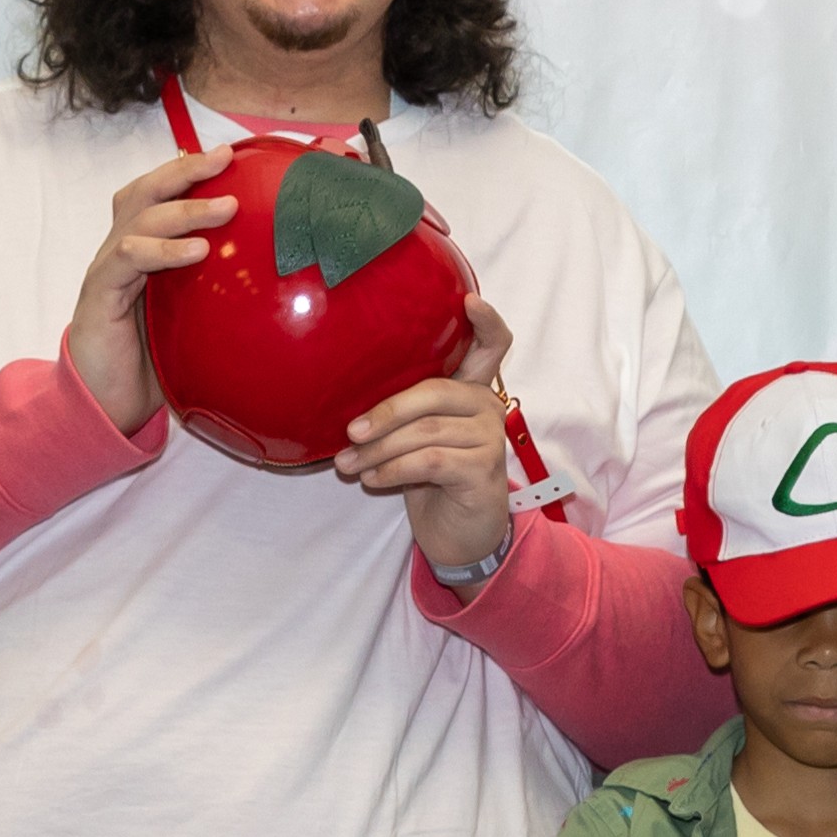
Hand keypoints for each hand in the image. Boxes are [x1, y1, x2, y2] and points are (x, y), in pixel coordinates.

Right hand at [63, 148, 238, 433]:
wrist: (105, 403)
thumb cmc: (154, 363)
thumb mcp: (196, 321)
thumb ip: (222, 297)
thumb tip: (287, 288)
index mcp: (141, 251)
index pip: (158, 197)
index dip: (187, 173)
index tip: (231, 157)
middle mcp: (120, 252)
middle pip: (144, 193)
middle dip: (183, 172)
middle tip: (224, 160)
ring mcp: (107, 271)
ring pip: (139, 220)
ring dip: (184, 210)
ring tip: (226, 208)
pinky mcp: (100, 296)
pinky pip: (128, 260)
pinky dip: (163, 250)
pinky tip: (196, 251)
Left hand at [337, 294, 519, 578]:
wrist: (459, 535)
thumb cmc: (430, 479)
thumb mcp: (415, 437)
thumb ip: (401, 410)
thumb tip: (342, 397)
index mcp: (471, 390)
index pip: (494, 345)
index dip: (486, 320)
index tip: (466, 300)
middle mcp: (487, 408)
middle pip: (435, 390)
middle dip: (385, 412)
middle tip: (349, 432)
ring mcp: (490, 439)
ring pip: (426, 431)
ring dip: (378, 450)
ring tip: (348, 465)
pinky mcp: (484, 471)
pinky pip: (429, 461)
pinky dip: (393, 470)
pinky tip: (374, 480)